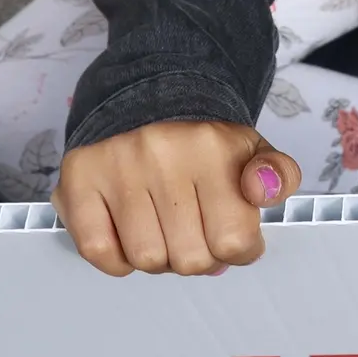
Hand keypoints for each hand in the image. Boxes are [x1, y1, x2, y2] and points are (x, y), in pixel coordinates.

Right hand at [54, 121, 301, 276]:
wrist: (151, 97)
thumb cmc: (204, 141)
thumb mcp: (254, 150)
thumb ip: (278, 174)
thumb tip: (263, 191)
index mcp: (214, 149)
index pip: (234, 242)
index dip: (239, 250)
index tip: (233, 236)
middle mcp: (162, 154)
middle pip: (190, 259)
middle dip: (199, 256)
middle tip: (196, 233)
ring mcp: (117, 166)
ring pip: (146, 259)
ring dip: (159, 257)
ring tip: (164, 230)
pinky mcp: (79, 177)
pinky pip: (98, 251)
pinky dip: (117, 258)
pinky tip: (130, 236)